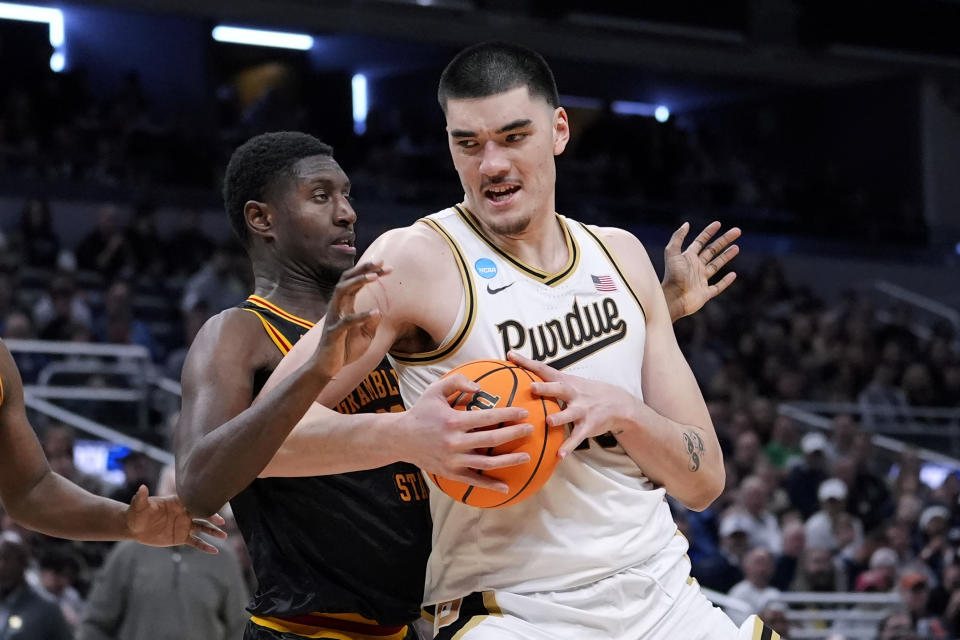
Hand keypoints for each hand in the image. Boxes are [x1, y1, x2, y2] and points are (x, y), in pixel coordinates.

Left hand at [126, 485, 227, 553]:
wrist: (135, 527)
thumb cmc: (137, 513)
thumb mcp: (139, 505)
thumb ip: (142, 497)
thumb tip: (141, 487)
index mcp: (178, 503)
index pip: (193, 502)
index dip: (203, 503)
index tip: (213, 504)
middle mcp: (185, 513)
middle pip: (202, 514)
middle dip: (212, 517)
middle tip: (221, 522)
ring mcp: (184, 526)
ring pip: (202, 528)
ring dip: (213, 532)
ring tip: (224, 536)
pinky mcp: (181, 537)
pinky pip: (196, 542)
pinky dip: (205, 546)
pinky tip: (215, 551)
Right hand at [312, 261, 388, 380]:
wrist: (327, 368)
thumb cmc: (345, 350)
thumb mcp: (365, 336)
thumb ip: (371, 323)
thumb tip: (380, 311)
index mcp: (345, 306)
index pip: (356, 282)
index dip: (370, 272)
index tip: (387, 267)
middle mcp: (337, 307)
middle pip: (346, 279)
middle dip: (363, 269)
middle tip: (380, 261)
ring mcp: (334, 318)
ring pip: (342, 292)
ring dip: (358, 282)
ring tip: (375, 277)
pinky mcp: (333, 333)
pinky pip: (346, 321)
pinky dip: (361, 315)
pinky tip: (376, 312)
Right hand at [396, 374, 533, 492]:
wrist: (400, 438)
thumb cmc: (421, 411)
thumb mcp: (435, 390)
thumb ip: (457, 382)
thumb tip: (480, 387)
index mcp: (453, 421)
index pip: (487, 418)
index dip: (508, 415)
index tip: (524, 413)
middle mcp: (454, 442)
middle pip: (492, 440)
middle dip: (514, 434)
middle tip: (530, 430)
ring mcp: (453, 460)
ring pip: (487, 464)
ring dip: (509, 461)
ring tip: (526, 457)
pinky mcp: (450, 473)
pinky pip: (473, 481)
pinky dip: (490, 485)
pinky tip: (506, 487)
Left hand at [507, 351, 636, 457]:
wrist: (618, 403)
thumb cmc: (585, 393)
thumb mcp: (570, 383)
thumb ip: (549, 382)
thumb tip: (520, 380)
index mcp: (565, 381)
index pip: (543, 369)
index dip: (527, 361)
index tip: (510, 354)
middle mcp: (574, 393)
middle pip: (559, 388)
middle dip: (546, 388)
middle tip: (531, 387)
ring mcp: (582, 410)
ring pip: (570, 414)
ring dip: (559, 417)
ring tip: (548, 422)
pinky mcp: (588, 426)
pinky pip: (577, 437)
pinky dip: (569, 446)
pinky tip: (559, 454)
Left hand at [661, 221, 739, 319]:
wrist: (673, 299)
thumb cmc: (672, 276)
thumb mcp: (672, 253)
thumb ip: (677, 238)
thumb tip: (686, 224)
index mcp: (688, 258)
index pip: (700, 242)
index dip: (709, 232)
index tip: (718, 224)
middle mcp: (695, 268)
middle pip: (712, 251)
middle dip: (724, 240)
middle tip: (737, 231)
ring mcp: (700, 280)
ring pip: (716, 266)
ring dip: (726, 256)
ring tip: (737, 247)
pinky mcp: (705, 293)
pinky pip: (718, 287)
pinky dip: (726, 281)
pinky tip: (733, 275)